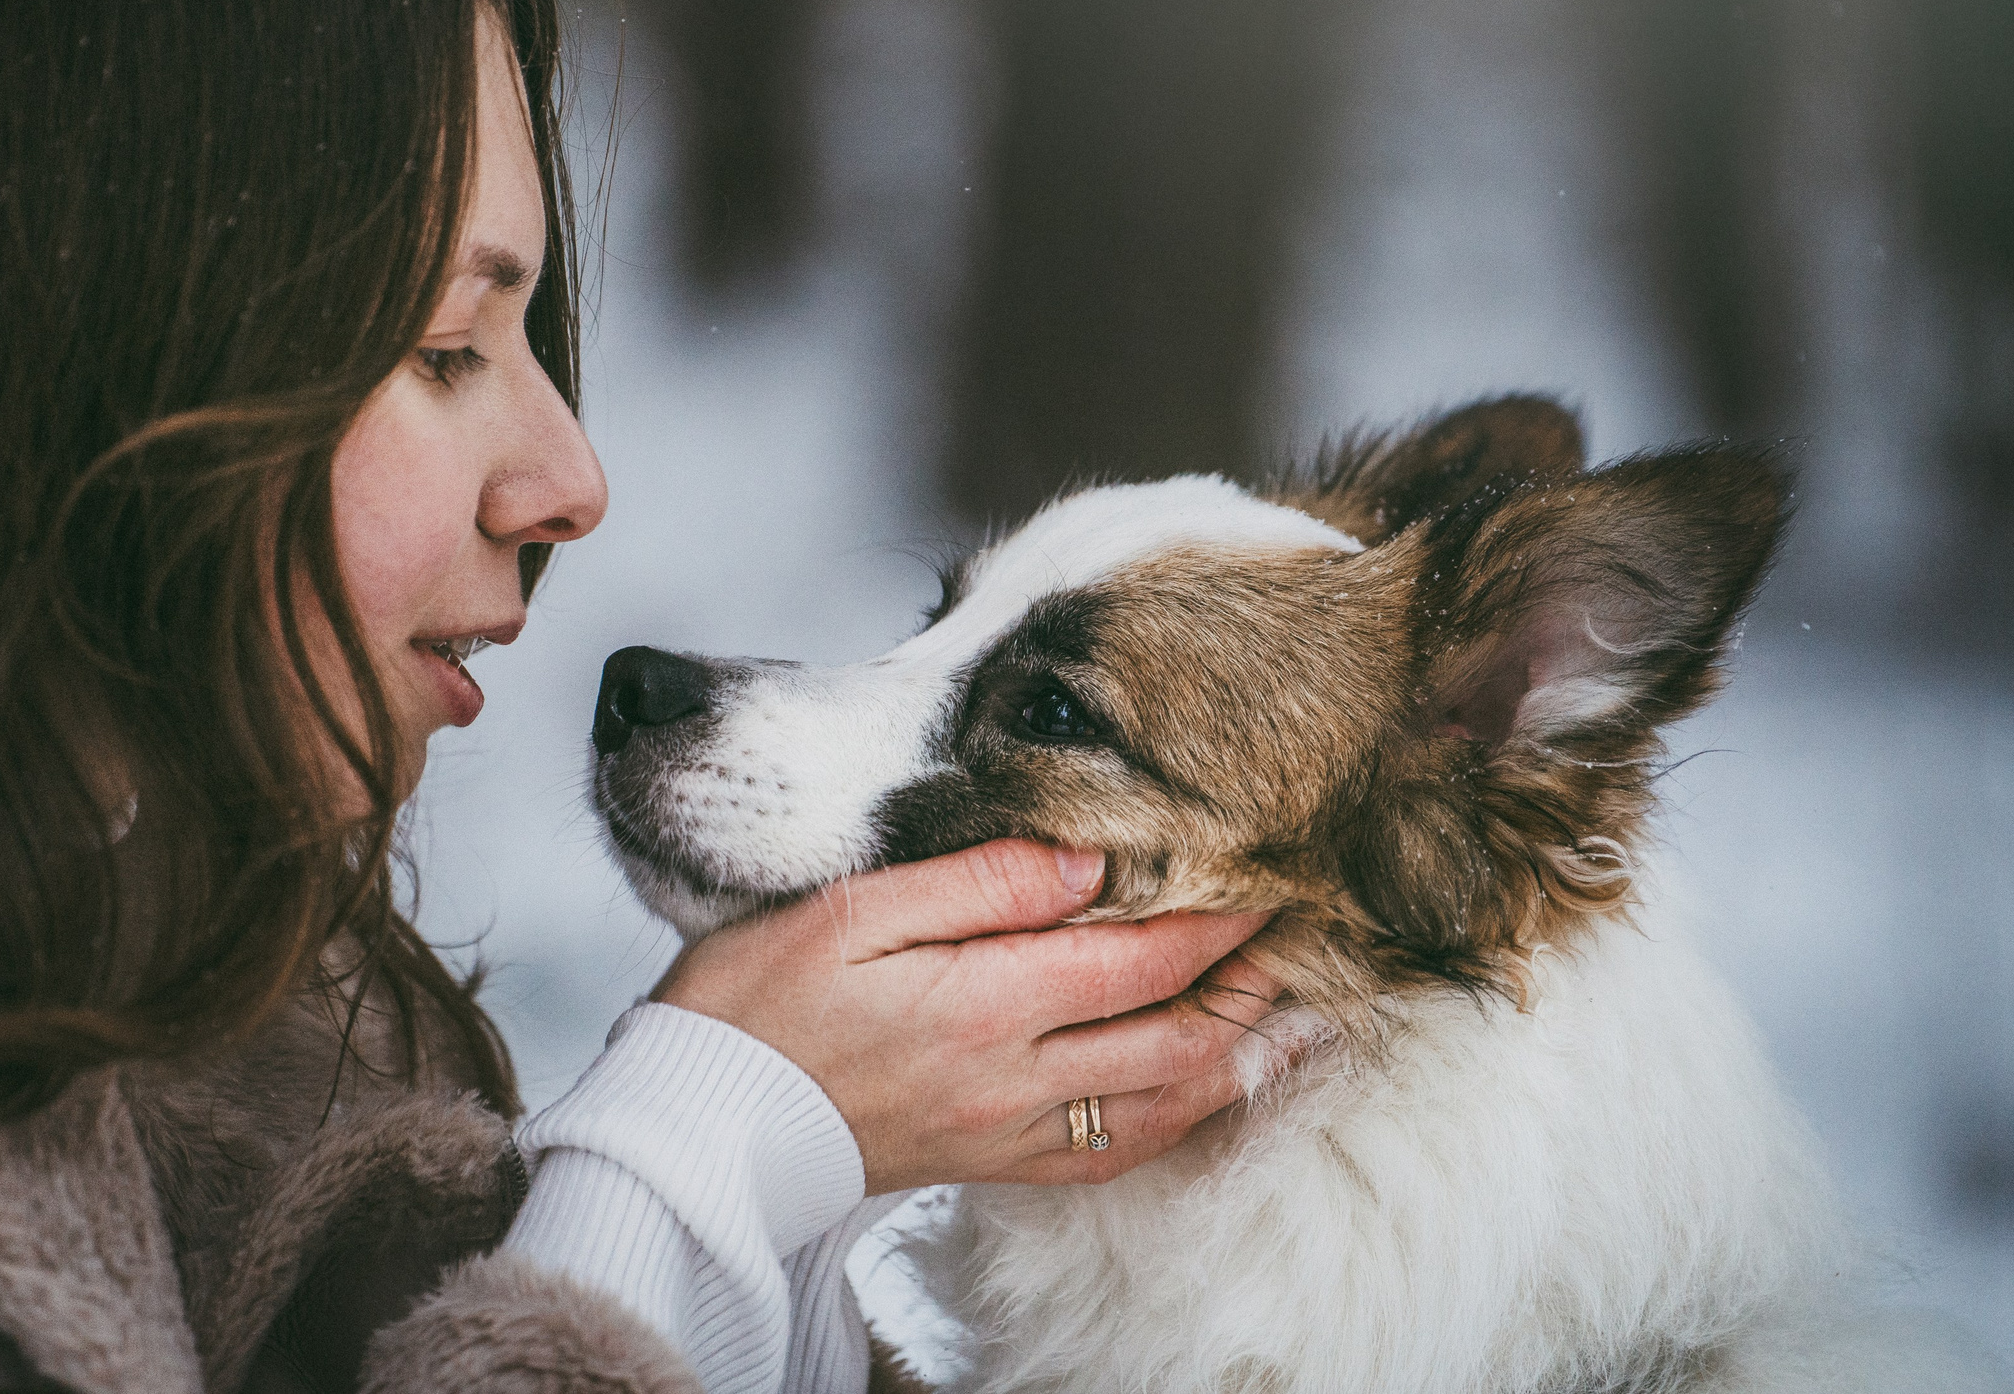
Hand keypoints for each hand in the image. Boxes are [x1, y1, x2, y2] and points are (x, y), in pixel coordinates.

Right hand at [651, 838, 1282, 1192]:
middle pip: (1178, 1034)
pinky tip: (1202, 1085)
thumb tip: (1087, 854)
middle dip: (1253, 984)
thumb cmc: (758, 997)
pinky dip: (1179, 1116)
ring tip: (1292, 1010)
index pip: (1143, 957)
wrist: (704, 1118)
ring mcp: (1011, 1128)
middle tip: (1309, 935)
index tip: (1271, 869)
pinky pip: (1117, 1152)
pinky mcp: (996, 1159)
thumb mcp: (852, 908)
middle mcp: (1016, 1075)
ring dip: (1237, 1054)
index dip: (1220, 915)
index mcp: (985, 1000)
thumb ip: (977, 878)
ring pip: (1165, 1102)